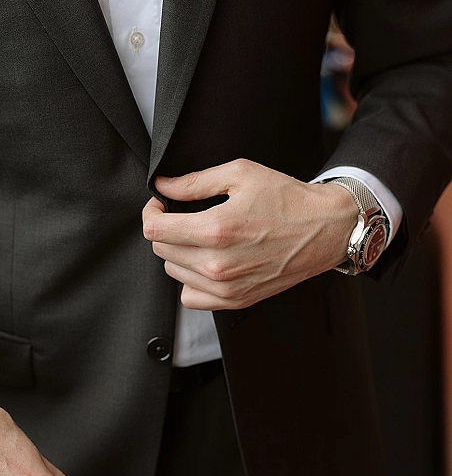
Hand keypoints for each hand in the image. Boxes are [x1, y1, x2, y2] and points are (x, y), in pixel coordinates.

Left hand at [143, 159, 358, 309]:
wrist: (325, 230)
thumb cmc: (287, 200)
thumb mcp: (240, 175)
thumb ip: (195, 182)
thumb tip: (163, 186)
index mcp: (215, 230)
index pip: (154, 230)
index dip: (151, 212)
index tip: (160, 205)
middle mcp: (217, 264)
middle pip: (162, 250)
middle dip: (166, 229)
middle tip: (184, 216)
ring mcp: (226, 287)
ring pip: (174, 271)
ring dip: (179, 252)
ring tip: (201, 237)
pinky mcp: (234, 300)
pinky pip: (190, 296)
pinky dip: (191, 279)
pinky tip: (207, 262)